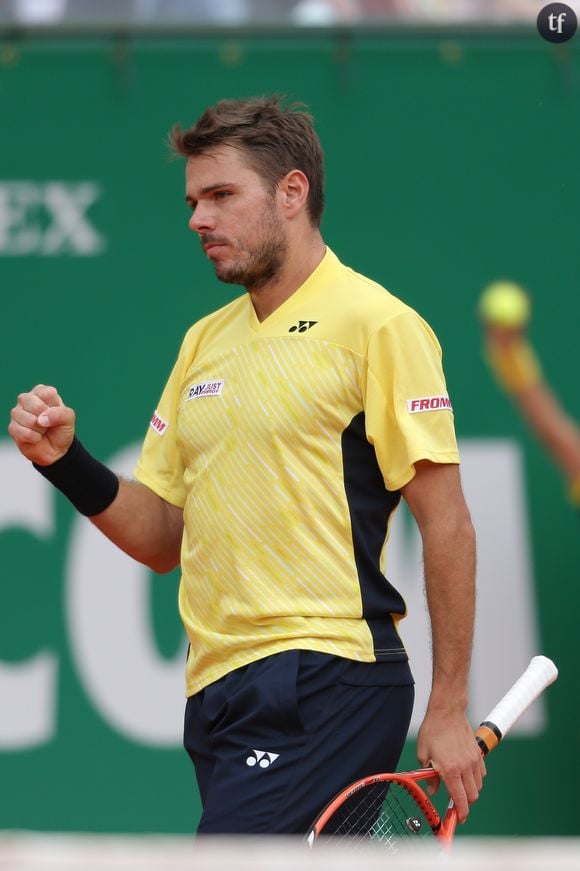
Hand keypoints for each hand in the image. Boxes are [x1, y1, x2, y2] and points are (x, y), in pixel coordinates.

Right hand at [9, 384, 75, 465]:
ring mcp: (17, 413)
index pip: (47, 393)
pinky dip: (35, 438)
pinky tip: (36, 437)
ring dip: (41, 430)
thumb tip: (41, 419)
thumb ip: (60, 413)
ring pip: (29, 420)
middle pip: (36, 405)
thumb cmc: (61, 429)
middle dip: (47, 418)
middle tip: (49, 423)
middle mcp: (26, 399)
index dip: (55, 407)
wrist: (56, 449)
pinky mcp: (12, 428)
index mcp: (40, 392)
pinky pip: (24, 433)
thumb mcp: (68, 418)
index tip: (56, 413)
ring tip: (42, 430)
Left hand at [416, 707, 485, 823]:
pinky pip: (481, 773)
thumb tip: (432, 790)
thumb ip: (428, 775)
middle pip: (472, 796)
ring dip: (471, 791)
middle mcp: (465, 767)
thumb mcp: (423, 753)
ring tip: (459, 786)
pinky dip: (476, 778)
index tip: (459, 819)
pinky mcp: (478, 753)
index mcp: (450, 770)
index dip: (461, 813)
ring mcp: (473, 760)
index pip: (459, 798)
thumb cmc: (433, 730)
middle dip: (465, 803)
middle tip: (456, 803)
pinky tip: (466, 774)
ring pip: (478, 786)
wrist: (447, 710)